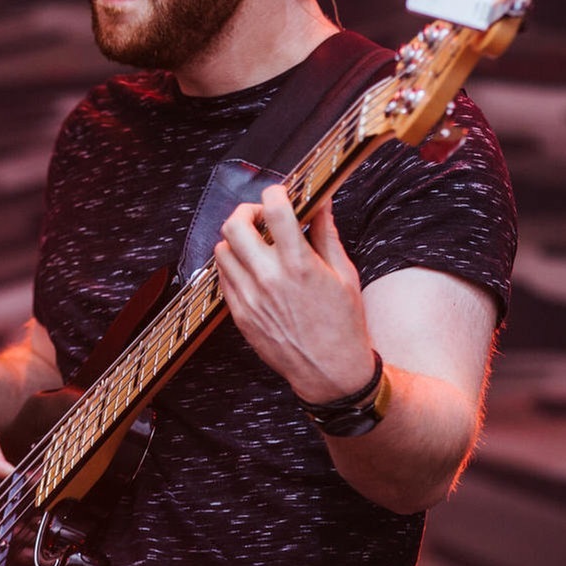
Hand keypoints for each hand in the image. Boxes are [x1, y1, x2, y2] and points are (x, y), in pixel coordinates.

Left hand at [214, 184, 375, 401]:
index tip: (280, 194)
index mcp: (299, 265)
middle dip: (246, 212)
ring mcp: (250, 298)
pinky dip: (233, 266)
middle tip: (260, 217)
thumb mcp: (344, 274)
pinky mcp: (240, 315)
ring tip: (255, 244)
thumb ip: (326, 234)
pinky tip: (250, 269)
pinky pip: (222, 278)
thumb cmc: (343, 324)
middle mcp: (269, 279)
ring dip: (236, 240)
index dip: (275, 193)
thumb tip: (320, 203)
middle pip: (234, 226)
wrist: (329, 371)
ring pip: (222, 251)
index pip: (274, 211)